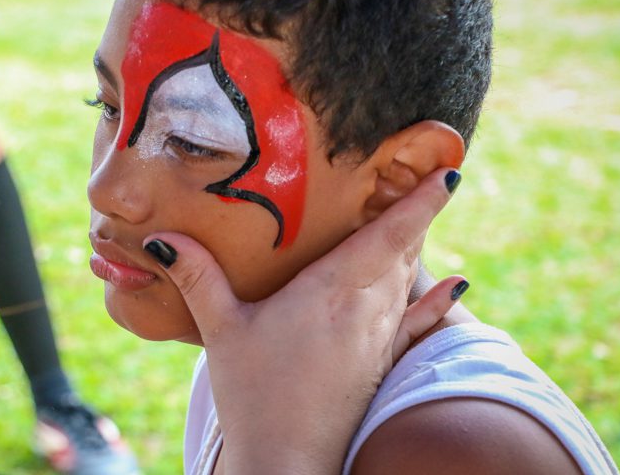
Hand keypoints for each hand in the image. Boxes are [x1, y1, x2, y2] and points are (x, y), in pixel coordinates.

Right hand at [144, 168, 465, 474]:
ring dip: (416, 246)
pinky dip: (438, 301)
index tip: (449, 174)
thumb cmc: (253, 396)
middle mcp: (364, 311)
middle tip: (426, 175)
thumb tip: (161, 237)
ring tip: (420, 213)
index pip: (386, 237)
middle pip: (403, 251)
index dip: (419, 204)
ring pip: (407, 280)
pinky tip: (458, 285)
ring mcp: (378, 339)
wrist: (287, 464)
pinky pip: (418, 323)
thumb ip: (198, 278)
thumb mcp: (221, 330)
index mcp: (329, 293)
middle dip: (417, 214)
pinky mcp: (380, 364)